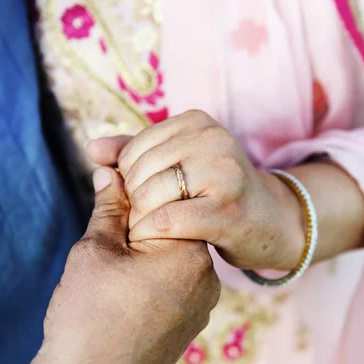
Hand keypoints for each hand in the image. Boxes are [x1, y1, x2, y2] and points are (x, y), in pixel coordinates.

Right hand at [20, 167, 220, 363]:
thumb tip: (110, 172)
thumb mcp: (95, 250)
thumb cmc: (88, 317)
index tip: (111, 198)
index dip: (134, 193)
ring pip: (173, 257)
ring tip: (114, 271)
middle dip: (140, 224)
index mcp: (190, 252)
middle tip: (110, 241)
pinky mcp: (191, 322)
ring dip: (146, 252)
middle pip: (174, 228)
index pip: (168, 200)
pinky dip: (153, 278)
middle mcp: (208, 277)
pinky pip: (176, 284)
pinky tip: (126, 292)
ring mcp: (202, 304)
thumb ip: (110, 207)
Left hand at [87, 110, 306, 270]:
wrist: (271, 221)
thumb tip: (92, 149)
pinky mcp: (226, 208)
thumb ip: (136, 153)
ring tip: (152, 231)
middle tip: (145, 220)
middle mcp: (211, 138)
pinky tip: (160, 242)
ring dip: (140, 221)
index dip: (128, 180)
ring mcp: (222, 172)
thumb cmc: (219, 192)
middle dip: (133, 202)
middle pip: (139, 171)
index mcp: (197, 121)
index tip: (143, 199)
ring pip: (149, 195)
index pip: (134, 149)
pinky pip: (165, 221)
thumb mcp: (182, 164)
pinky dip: (152, 235)